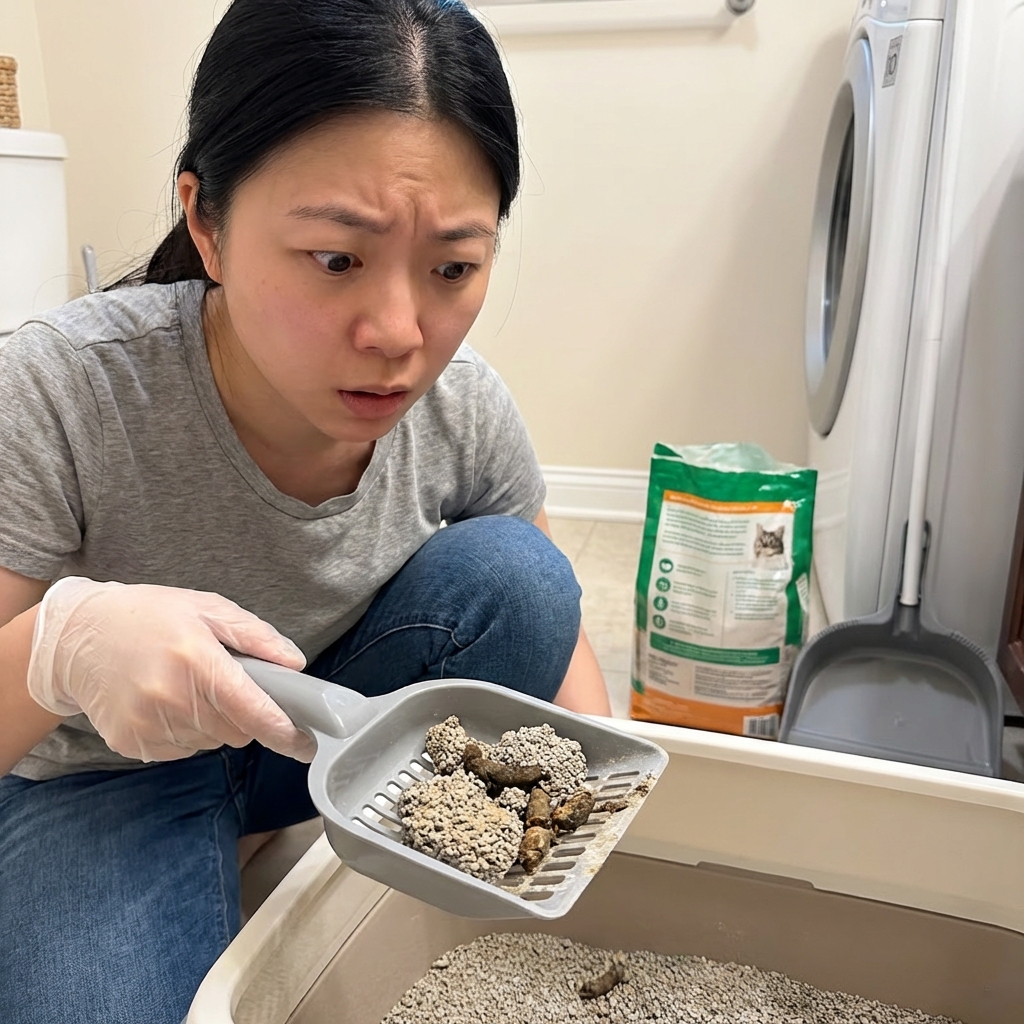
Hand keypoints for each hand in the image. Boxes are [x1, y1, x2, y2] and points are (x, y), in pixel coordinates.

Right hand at [27, 577, 314, 761]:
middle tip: (226, 684)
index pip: (252, 710)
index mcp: (196, 659)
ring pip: (211, 743)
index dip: (284, 731)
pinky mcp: (130, 743)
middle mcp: (170, 697)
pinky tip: (167, 702)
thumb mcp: (208, 609)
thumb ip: (257, 637)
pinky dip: (186, 732)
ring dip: (213, 723)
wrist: (78, 636)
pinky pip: (181, 750)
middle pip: (237, 732)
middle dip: (244, 714)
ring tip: (188, 687)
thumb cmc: (149, 617)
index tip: (306, 744)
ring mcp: (147, 724)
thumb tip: (295, 664)